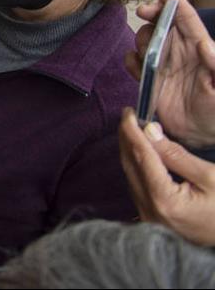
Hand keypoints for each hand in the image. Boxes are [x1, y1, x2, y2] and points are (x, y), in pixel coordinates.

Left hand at [119, 108, 214, 245]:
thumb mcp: (210, 176)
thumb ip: (176, 155)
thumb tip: (150, 131)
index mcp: (165, 200)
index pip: (141, 157)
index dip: (132, 131)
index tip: (128, 113)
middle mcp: (150, 211)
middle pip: (130, 166)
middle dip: (127, 139)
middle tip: (129, 117)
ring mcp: (149, 218)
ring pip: (130, 176)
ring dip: (130, 152)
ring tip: (133, 131)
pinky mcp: (152, 220)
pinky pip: (137, 187)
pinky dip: (137, 167)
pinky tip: (141, 154)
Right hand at [127, 0, 214, 146]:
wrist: (203, 137)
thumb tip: (204, 43)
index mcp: (199, 50)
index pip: (185, 18)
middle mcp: (179, 53)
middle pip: (161, 24)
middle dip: (151, 14)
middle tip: (145, 13)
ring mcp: (163, 66)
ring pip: (145, 40)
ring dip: (141, 38)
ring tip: (145, 50)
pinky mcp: (150, 82)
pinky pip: (134, 64)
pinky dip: (130, 62)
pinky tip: (135, 67)